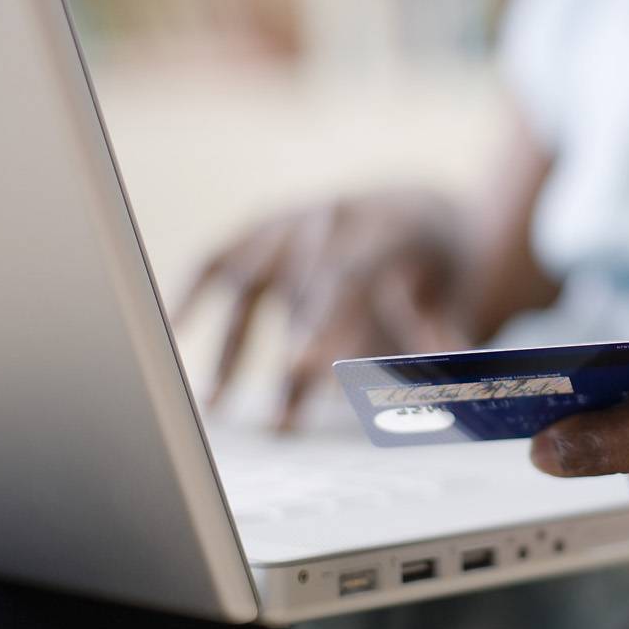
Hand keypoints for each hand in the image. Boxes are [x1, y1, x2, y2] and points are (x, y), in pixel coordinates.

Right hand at [177, 189, 473, 429]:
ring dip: (234, 349)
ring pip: (253, 284)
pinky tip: (173, 330)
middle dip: (290, 361)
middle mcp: (333, 217)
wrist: (418, 202)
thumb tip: (443, 389)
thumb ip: (441, 337)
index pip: (351, 279)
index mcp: (387, 229)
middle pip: (300, 292)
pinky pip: (219, 257)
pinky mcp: (263, 227)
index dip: (328, 325)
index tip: (308, 373)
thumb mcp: (455, 291)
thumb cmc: (437, 260)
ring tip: (217, 409)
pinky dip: (194, 292)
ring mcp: (293, 219)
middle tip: (279, 425)